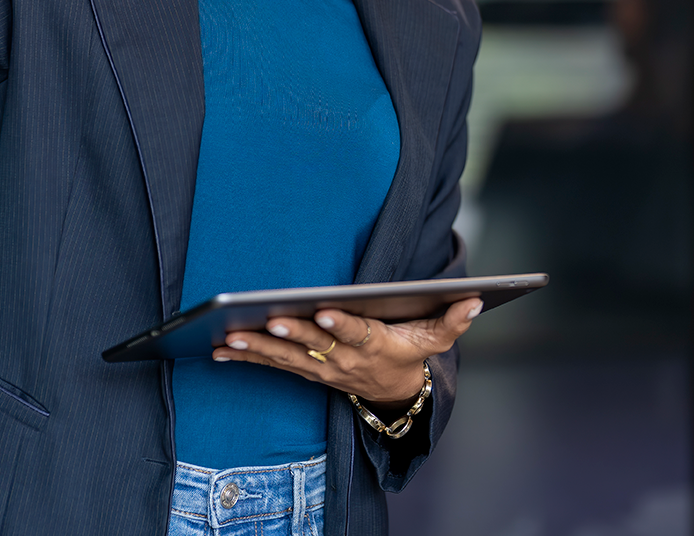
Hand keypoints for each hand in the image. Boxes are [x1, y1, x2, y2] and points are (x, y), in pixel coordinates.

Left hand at [212, 298, 481, 404]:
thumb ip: (453, 321)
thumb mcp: (435, 340)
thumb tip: (474, 300)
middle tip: (268, 320)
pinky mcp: (305, 371)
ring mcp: (321, 369)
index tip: (324, 311)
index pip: (356, 334)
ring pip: (286, 358)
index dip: (340, 324)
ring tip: (229, 336)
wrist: (392, 395)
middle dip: (291, 334)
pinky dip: (245, 358)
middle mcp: (344, 360)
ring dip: (257, 348)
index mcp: (374, 346)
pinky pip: (272, 365)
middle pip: (315, 346)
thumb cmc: (409, 355)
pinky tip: (218, 349)